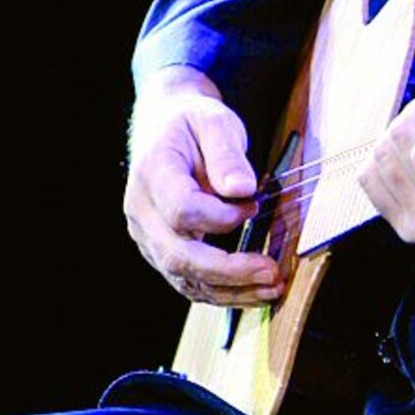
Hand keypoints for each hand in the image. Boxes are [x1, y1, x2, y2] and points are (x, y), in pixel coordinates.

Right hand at [123, 66, 282, 305]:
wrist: (165, 130)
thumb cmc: (192, 124)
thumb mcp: (214, 122)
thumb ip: (226, 154)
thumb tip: (242, 190)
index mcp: (152, 173)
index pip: (181, 210)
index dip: (221, 216)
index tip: (253, 205)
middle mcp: (142, 211)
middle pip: (179, 255)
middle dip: (228, 270)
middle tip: (271, 271)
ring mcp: (148, 236)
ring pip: (184, 278)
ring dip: (231, 290)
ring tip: (272, 288)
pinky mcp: (162, 252)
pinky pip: (189, 282)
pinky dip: (224, 292)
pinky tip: (255, 291)